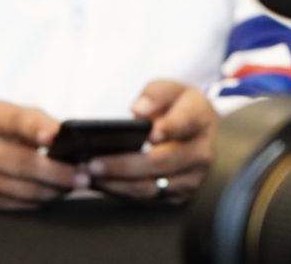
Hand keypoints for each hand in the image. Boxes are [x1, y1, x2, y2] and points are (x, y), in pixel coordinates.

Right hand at [0, 101, 83, 210]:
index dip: (36, 130)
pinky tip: (55, 192)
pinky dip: (40, 200)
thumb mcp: (2, 112)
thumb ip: (32, 120)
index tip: (56, 136)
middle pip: (22, 165)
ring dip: (53, 189)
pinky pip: (16, 205)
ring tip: (76, 184)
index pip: (14, 124)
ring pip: (22, 190)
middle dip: (57, 172)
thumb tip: (62, 134)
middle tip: (83, 173)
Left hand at [87, 80, 214, 203]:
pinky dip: (120, 192)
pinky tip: (99, 184)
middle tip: (94, 163)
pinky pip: (145, 199)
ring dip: (117, 184)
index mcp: (199, 119)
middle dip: (124, 165)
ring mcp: (191, 179)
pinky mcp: (178, 197)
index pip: (185, 123)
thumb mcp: (173, 91)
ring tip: (89, 176)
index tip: (148, 134)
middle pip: (161, 162)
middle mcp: (200, 152)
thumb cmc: (180, 109)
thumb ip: (156, 94)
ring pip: (151, 187)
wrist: (201, 136)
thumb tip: (139, 110)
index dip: (168, 128)